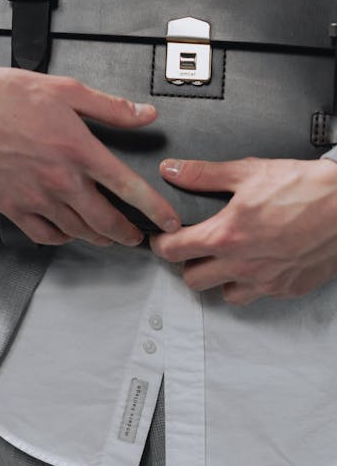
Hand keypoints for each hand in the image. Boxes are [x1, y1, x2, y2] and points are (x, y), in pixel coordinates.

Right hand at [0, 58, 180, 245]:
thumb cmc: (7, 94)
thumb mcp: (66, 89)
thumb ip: (110, 107)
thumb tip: (144, 115)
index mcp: (77, 149)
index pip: (128, 187)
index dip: (154, 208)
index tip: (167, 220)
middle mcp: (59, 178)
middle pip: (105, 221)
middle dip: (127, 233)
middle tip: (137, 235)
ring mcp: (34, 196)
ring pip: (77, 232)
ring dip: (98, 237)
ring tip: (107, 235)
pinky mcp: (11, 206)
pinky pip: (44, 235)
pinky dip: (61, 237)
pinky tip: (67, 230)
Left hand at [150, 156, 336, 303]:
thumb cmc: (304, 189)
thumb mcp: (248, 172)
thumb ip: (203, 174)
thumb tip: (172, 170)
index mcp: (226, 236)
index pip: (173, 251)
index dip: (161, 242)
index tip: (163, 236)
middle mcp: (243, 265)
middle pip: (192, 280)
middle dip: (186, 263)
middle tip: (192, 245)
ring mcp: (266, 282)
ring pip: (223, 294)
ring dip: (218, 277)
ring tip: (224, 256)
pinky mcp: (287, 289)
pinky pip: (256, 295)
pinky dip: (249, 283)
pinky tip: (255, 261)